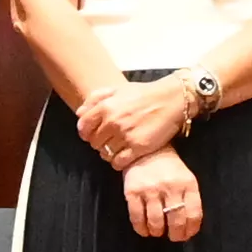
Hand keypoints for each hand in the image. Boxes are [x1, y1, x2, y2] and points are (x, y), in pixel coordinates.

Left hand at [79, 76, 200, 167]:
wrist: (172, 99)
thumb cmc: (145, 94)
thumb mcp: (118, 89)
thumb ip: (96, 98)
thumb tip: (79, 113)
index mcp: (105, 107)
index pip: (83, 128)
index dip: (87, 133)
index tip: (95, 134)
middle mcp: (113, 121)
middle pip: (94, 142)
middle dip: (100, 143)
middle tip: (110, 140)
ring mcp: (125, 135)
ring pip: (105, 154)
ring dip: (109, 153)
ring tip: (119, 148)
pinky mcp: (138, 147)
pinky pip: (119, 162)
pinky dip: (119, 162)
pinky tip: (125, 156)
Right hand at [120, 149, 203, 241]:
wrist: (146, 150)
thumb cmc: (169, 168)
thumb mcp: (186, 178)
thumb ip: (189, 199)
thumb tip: (189, 227)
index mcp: (188, 184)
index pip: (194, 213)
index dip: (191, 229)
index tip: (187, 235)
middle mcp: (170, 187)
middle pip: (176, 220)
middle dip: (176, 234)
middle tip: (173, 237)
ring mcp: (150, 189)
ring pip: (156, 222)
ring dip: (158, 232)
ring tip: (158, 232)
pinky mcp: (132, 192)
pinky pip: (137, 217)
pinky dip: (141, 229)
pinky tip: (145, 230)